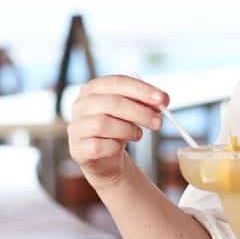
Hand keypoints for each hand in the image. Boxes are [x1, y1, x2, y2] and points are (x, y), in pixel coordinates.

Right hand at [67, 75, 168, 189]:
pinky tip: (119, 147)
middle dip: (140, 112)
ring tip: (138, 135)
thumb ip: (146, 103)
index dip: (142, 90)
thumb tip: (162, 101)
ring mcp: (76, 127)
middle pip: (112, 103)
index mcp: (93, 88)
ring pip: (104, 124)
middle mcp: (80, 105)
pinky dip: (115, 147)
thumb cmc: (120, 126)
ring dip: (128, 130)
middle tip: (159, 122)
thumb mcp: (134, 111)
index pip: (117, 82)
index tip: (163, 99)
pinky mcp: (77, 148)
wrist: (107, 156)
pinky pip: (98, 146)